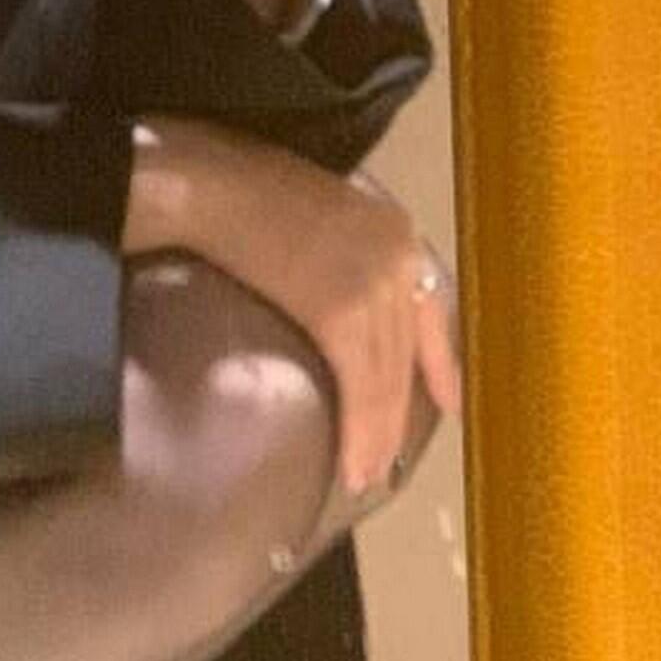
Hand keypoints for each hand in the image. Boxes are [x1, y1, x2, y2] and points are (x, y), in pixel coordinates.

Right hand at [127, 119, 463, 498]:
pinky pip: (361, 382)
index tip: (451, 401)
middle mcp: (399, 254)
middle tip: (385, 463)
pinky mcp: (343, 309)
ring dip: (378, 434)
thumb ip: (344, 256)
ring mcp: (376, 281)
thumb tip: (336, 306)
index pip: (433, 308)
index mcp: (396, 230)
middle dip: (399, 416)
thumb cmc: (242, 194)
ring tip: (364, 475)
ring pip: (387, 375)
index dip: (443, 362)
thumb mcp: (318, 216)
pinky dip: (360, 427)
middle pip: (405, 353)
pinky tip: (353, 459)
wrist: (209, 186)